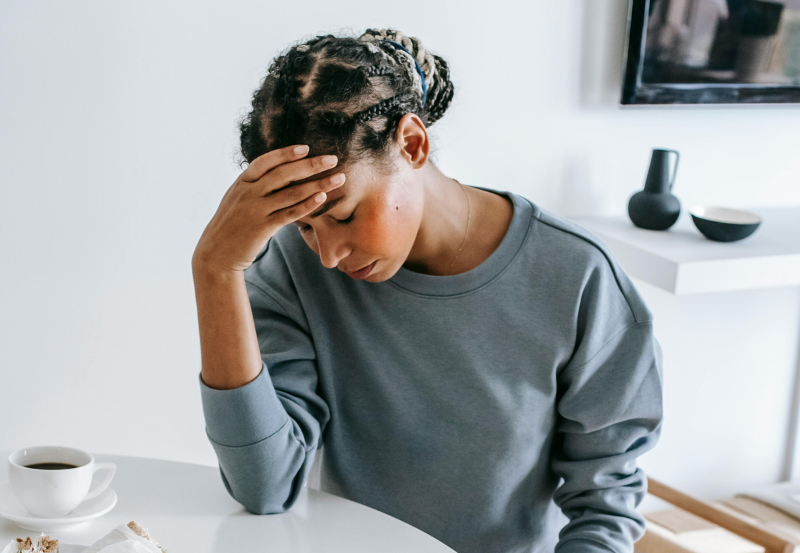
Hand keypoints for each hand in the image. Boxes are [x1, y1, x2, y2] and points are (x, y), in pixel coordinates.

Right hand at [192, 145, 345, 273]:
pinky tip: (322, 198)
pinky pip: (290, 214)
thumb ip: (255, 185)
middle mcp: (249, 193)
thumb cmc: (231, 225)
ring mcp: (256, 210)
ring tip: (339, 178)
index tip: (306, 148)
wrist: (216, 254)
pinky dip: (307, 204)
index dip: (286, 153)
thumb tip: (277, 173)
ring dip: (318, 184)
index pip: (266, 161)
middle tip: (333, 158)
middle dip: (310, 164)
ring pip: (292, 193)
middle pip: (283, 174)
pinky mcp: (263, 228)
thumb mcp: (237, 199)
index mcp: (242, 182)